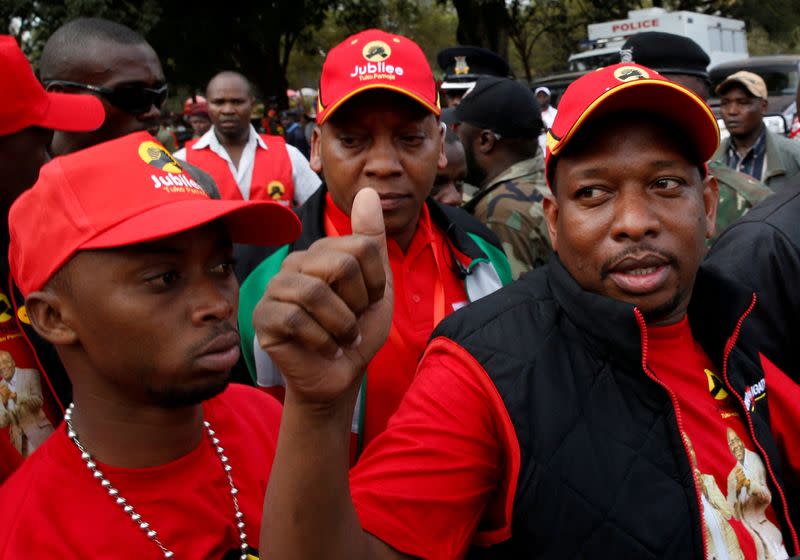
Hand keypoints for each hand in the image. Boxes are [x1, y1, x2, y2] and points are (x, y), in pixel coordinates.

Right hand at [253, 188, 392, 405]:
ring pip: (316, 294)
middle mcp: (296, 262)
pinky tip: (326, 350)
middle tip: (353, 324)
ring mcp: (275, 287)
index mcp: (323, 252)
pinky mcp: (262, 316)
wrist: (340, 375)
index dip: (375, 283)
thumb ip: (372, 241)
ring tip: (342, 339)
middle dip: (357, 305)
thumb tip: (367, 191)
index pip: (361, 248)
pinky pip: (295, 320)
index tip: (369, 304)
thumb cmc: (356, 331)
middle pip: (340, 266)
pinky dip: (322, 341)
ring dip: (342, 327)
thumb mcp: (377, 287)